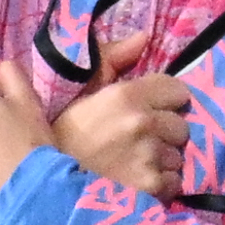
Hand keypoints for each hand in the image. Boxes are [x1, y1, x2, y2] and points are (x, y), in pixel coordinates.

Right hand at [43, 48, 187, 201]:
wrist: (43, 187)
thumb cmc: (61, 138)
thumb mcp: (79, 93)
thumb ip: (111, 61)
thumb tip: (143, 37)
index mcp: (125, 95)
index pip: (177, 91)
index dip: (165, 101)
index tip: (150, 112)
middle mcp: (143, 123)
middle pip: (181, 126)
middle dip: (165, 133)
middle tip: (140, 142)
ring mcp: (149, 157)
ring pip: (178, 156)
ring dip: (163, 160)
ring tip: (137, 164)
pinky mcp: (151, 187)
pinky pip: (174, 182)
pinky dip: (161, 184)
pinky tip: (138, 183)